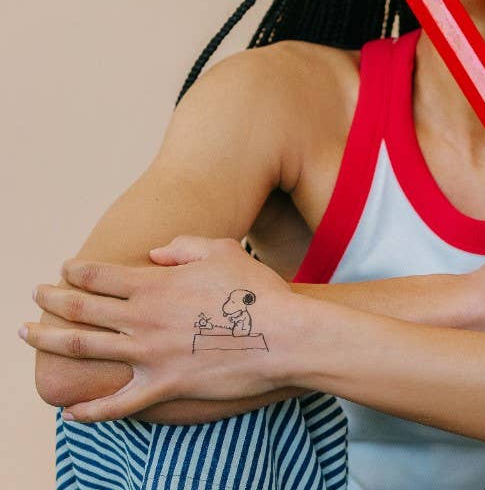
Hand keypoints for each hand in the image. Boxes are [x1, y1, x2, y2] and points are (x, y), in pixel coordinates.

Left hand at [20, 237, 304, 421]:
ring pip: (84, 350)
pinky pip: (117, 404)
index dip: (76, 270)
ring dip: (50, 340)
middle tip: (35, 295)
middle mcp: (142, 318)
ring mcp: (149, 355)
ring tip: (29, 335)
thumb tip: (153, 252)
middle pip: (80, 310)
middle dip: (52, 300)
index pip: (98, 275)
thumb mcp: (221, 250)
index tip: (65, 269)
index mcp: (153, 283)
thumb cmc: (254, 289)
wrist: (281, 335)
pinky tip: (71, 411)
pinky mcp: (163, 387)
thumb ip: (182, 246)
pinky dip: (90, 410)